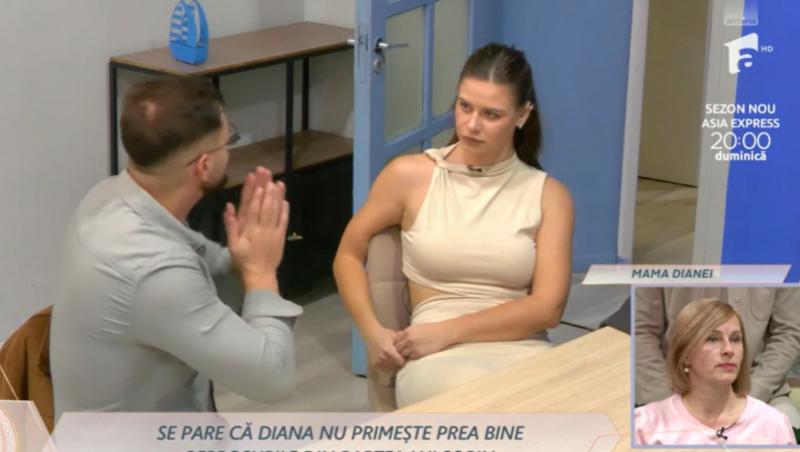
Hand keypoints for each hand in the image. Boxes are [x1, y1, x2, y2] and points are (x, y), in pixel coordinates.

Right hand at [224, 167, 288, 290]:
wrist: (260, 274)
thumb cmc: (243, 259)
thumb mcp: (232, 244)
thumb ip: (231, 225)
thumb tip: (228, 206)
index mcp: (249, 229)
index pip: (251, 208)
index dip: (255, 194)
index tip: (257, 181)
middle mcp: (262, 228)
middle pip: (264, 205)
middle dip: (266, 188)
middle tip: (267, 173)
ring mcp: (273, 232)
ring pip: (275, 210)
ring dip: (277, 195)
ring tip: (278, 182)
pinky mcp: (281, 236)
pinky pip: (284, 221)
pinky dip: (284, 210)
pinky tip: (285, 199)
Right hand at [366, 326, 405, 371]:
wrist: (371, 334)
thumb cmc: (384, 334)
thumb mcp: (395, 336)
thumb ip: (402, 343)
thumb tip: (411, 349)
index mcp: (388, 350)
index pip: (401, 362)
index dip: (404, 359)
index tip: (406, 356)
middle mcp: (382, 357)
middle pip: (396, 366)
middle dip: (400, 363)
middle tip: (401, 358)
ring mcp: (378, 362)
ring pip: (391, 369)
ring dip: (395, 366)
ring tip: (396, 359)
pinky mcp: (375, 364)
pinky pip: (385, 370)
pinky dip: (389, 367)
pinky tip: (390, 362)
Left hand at [394, 322, 455, 359]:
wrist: (442, 333)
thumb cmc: (430, 329)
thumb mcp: (416, 328)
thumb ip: (407, 333)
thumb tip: (398, 338)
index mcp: (407, 331)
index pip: (395, 340)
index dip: (396, 343)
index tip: (400, 345)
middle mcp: (408, 339)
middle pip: (397, 348)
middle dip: (399, 350)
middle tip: (402, 352)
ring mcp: (413, 347)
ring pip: (402, 354)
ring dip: (404, 355)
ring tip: (409, 354)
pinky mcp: (418, 354)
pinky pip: (410, 358)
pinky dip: (411, 357)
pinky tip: (415, 355)